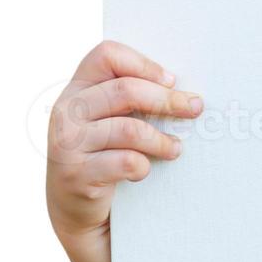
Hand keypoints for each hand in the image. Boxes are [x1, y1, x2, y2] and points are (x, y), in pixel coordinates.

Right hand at [44, 40, 201, 261]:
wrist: (74, 206)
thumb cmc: (104, 152)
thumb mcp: (109, 119)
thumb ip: (131, 99)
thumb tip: (186, 89)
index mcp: (76, 89)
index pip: (106, 54)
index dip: (143, 63)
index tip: (171, 80)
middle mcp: (65, 111)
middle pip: (125, 90)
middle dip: (168, 100)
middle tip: (196, 108)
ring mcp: (66, 144)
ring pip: (129, 129)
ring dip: (162, 139)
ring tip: (177, 148)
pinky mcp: (76, 175)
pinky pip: (125, 162)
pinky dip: (144, 166)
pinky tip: (146, 170)